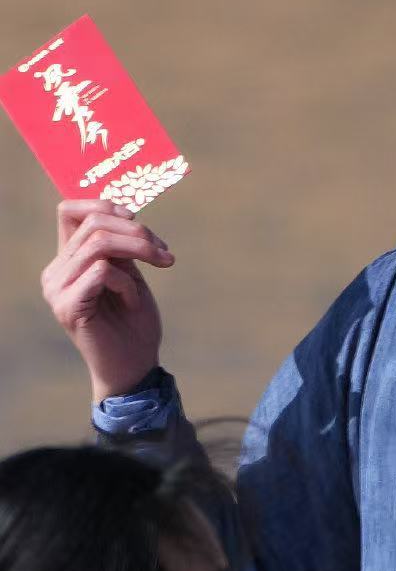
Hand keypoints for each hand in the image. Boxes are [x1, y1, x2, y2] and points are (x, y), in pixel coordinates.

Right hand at [42, 200, 175, 403]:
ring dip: (139, 251)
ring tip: (159, 267)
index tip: (137, 222)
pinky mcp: (67, 307)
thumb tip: (125, 212)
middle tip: (164, 253)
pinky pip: (102, 271)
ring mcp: (57, 290)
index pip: (69, 210)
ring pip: (99, 243)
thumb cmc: (134, 320)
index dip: (105, 205)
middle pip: (93, 224)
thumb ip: (119, 245)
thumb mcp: (130, 272)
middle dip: (138, 232)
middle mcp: (55, 272)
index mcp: (67, 260)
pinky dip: (127, 282)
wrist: (135, 365)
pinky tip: (133, 302)